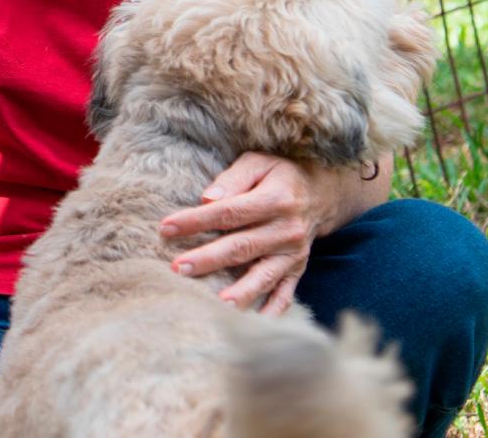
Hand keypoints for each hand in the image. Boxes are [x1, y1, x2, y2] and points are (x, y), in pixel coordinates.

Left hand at [158, 153, 326, 315]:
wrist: (321, 193)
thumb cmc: (279, 175)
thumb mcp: (258, 163)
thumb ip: (232, 179)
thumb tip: (207, 199)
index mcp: (275, 200)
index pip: (229, 212)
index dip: (197, 221)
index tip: (166, 228)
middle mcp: (287, 230)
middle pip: (242, 247)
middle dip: (208, 259)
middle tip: (178, 268)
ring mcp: (294, 254)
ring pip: (263, 276)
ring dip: (239, 292)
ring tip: (217, 305)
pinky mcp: (297, 271)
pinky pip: (285, 294)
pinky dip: (272, 312)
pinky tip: (254, 325)